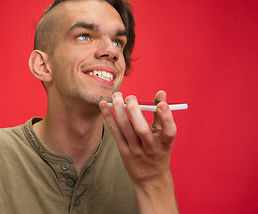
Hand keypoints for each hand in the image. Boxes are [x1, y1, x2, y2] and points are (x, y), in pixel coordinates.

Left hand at [99, 90, 177, 212]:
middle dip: (135, 112)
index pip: (169, 131)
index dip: (166, 118)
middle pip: (141, 130)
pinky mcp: (123, 152)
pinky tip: (103, 106)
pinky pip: (115, 133)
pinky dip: (109, 118)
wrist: (150, 178)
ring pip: (125, 129)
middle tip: (130, 97)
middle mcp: (151, 149)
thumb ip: (162, 115)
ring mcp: (136, 151)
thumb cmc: (158, 151)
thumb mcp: (163, 136)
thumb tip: (161, 93)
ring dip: (119, 111)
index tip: (161, 104)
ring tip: (116, 96)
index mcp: (165, 144)